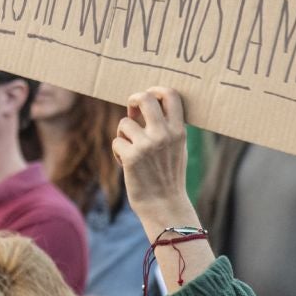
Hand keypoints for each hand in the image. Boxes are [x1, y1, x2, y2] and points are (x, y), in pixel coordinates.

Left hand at [113, 88, 190, 221]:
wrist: (164, 205)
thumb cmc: (169, 176)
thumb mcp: (178, 148)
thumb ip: (168, 127)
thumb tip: (149, 103)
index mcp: (179, 131)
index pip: (171, 95)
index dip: (156, 90)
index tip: (149, 96)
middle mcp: (164, 134)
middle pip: (145, 98)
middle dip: (134, 99)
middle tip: (131, 109)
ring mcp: (147, 145)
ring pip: (124, 123)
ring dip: (123, 135)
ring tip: (131, 151)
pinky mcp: (131, 156)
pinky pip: (116, 141)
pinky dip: (118, 152)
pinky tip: (127, 165)